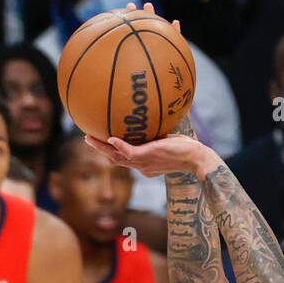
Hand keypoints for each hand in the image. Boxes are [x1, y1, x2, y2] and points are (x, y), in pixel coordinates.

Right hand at [85, 133, 218, 178]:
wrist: (196, 157)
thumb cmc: (187, 148)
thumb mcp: (168, 139)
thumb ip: (158, 133)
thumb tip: (153, 116)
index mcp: (145, 164)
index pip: (124, 159)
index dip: (112, 152)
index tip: (104, 142)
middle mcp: (142, 166)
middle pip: (115, 159)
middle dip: (100, 150)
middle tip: (87, 139)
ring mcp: (144, 162)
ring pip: (116, 158)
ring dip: (101, 148)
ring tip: (88, 138)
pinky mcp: (148, 156)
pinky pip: (128, 152)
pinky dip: (118, 145)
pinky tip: (110, 138)